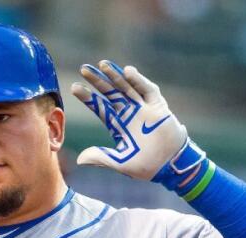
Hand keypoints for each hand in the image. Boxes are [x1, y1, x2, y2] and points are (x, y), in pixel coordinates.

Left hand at [70, 60, 190, 180]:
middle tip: (84, 68)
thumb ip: (101, 159)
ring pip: (127, 88)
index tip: (74, 87)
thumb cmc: (146, 166)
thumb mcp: (120, 163)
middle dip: (98, 81)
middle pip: (111, 93)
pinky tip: (127, 71)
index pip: (100, 108)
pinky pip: (147, 90)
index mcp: (118, 126)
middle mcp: (129, 114)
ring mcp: (144, 109)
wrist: (171, 166)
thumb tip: (79, 160)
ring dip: (115, 76)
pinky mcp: (158, 107)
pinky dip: (138, 81)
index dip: (88, 98)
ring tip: (102, 64)